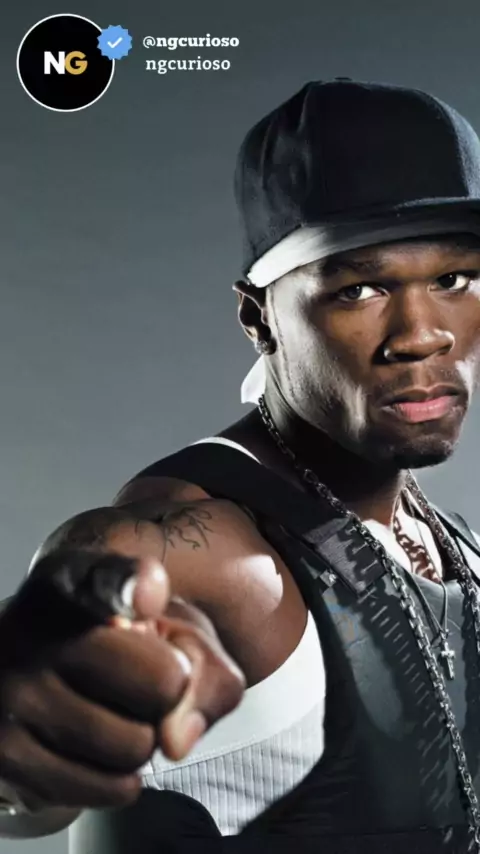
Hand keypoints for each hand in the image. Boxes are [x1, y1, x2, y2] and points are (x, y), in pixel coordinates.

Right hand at [0, 548, 244, 812]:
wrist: (37, 674)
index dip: (131, 587)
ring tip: (109, 710)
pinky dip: (118, 777)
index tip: (146, 596)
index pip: (106, 581)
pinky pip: (109, 788)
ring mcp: (12, 694)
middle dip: (165, 695)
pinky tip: (93, 745)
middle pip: (161, 686)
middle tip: (135, 680)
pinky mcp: (5, 754)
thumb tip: (176, 741)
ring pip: (135, 747)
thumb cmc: (119, 644)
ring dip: (141, 740)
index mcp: (74, 580)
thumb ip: (204, 668)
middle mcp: (33, 630)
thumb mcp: (171, 628)